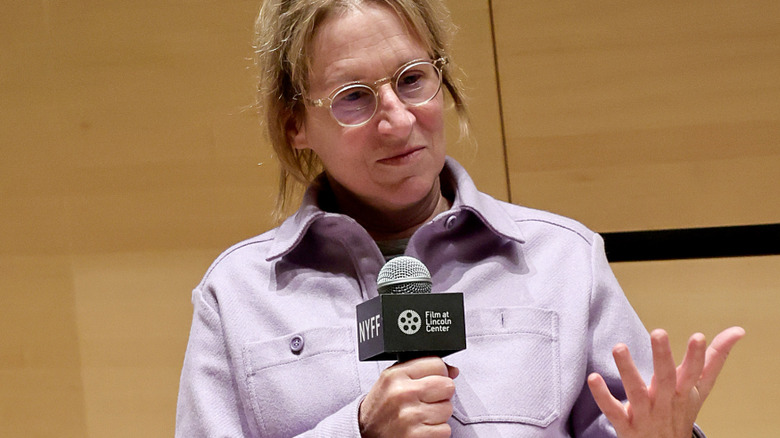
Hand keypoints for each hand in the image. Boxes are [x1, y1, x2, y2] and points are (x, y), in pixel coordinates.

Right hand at [359, 357, 458, 437]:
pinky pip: (445, 430)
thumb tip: (453, 370)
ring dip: (439, 414)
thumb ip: (420, 370)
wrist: (364, 433)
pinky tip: (422, 428)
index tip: (432, 381)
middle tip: (427, 400)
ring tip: (421, 415)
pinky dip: (437, 431)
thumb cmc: (382, 406)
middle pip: (447, 386)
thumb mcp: (393, 381)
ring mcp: (410, 416)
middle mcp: (403, 393)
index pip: (437, 364)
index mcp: (396, 375)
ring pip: (448, 409)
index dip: (439, 373)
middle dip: (441, 394)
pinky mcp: (416, 436)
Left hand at [587, 326, 744, 437]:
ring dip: (628, 370)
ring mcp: (645, 415)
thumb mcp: (699, 388)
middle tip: (658, 332)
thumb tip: (738, 330)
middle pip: (666, 379)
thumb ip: (714, 359)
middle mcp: (665, 402)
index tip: (698, 336)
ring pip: (637, 393)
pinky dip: (603, 396)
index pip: (695, 373)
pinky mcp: (626, 425)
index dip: (697, 356)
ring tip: (618, 347)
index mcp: (684, 391)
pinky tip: (593, 378)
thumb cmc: (680, 411)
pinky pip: (613, 411)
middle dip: (663, 357)